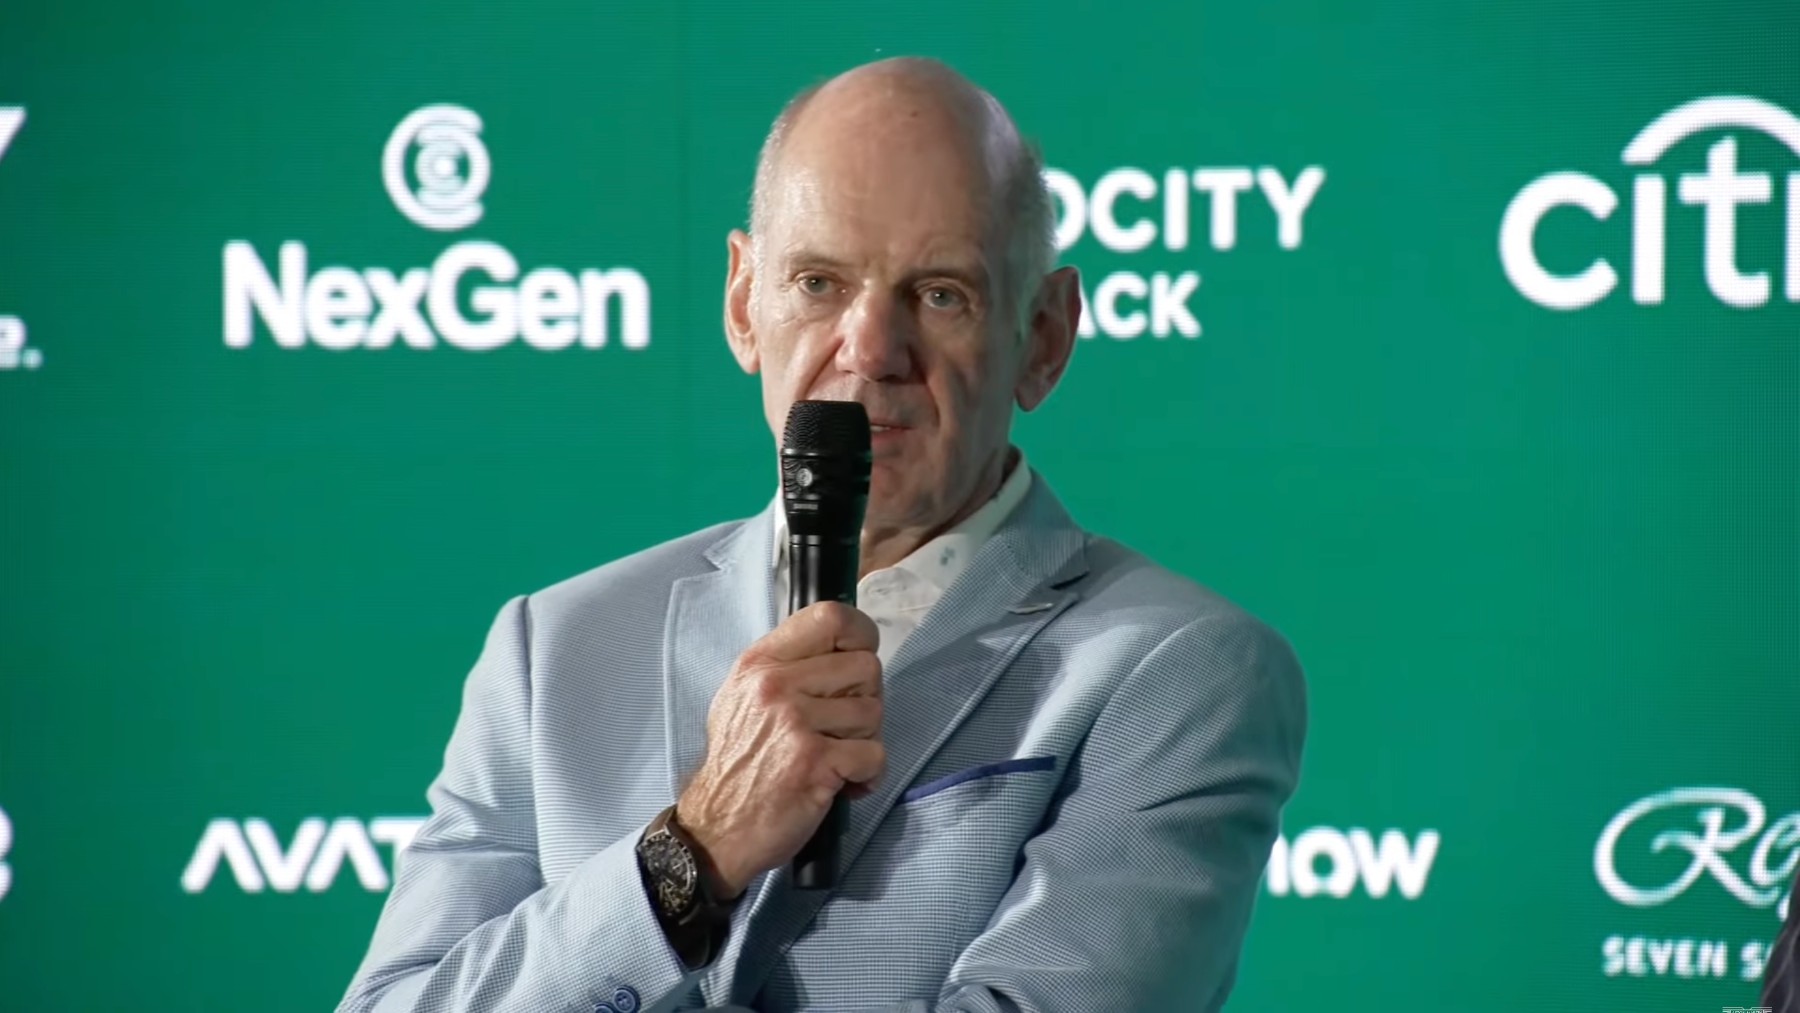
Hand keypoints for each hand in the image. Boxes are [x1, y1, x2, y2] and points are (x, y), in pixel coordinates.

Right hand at [676, 601, 884, 898]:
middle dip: (865, 700)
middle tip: (842, 727)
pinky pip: (873, 754)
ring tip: (836, 756)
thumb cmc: (738, 764)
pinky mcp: (814, 762)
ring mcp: (794, 722)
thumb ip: (787, 666)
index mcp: (760, 662)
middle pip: (866, 667)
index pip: (831, 616)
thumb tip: (842, 647)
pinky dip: (867, 774)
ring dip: (864, 740)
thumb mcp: (743, 697)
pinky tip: (843, 782)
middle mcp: (775, 685)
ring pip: (873, 711)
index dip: (861, 635)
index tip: (860, 657)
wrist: (716, 827)